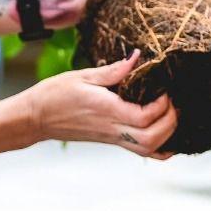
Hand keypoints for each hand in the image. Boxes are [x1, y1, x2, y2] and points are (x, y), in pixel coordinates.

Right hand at [22, 50, 177, 159]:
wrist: (36, 118)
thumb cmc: (55, 94)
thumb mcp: (83, 75)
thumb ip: (113, 70)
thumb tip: (137, 58)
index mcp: (107, 110)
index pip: (144, 117)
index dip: (161, 105)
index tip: (164, 88)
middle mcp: (113, 128)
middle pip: (152, 138)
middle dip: (171, 122)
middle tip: (173, 102)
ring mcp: (113, 137)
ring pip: (149, 149)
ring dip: (167, 135)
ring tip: (171, 114)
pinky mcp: (111, 140)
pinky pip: (141, 152)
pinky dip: (158, 148)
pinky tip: (165, 134)